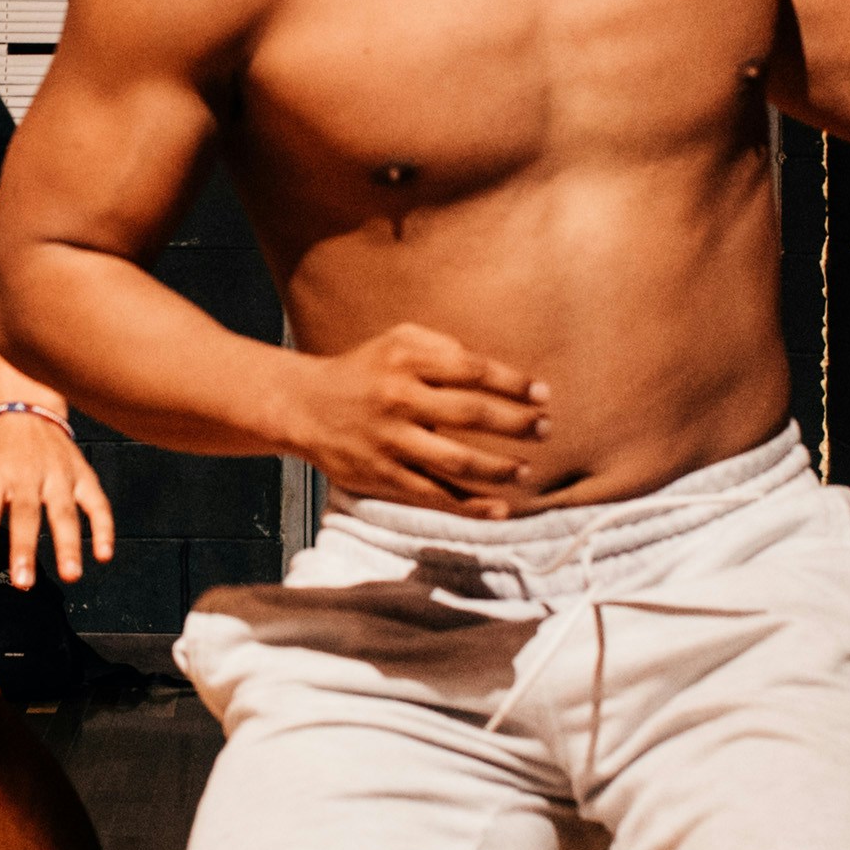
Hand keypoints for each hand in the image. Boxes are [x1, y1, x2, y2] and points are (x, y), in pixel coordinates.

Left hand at [0, 406, 116, 586]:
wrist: (25, 411)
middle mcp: (26, 473)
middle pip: (27, 513)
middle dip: (25, 548)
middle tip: (23, 582)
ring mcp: (59, 473)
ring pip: (65, 510)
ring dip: (69, 544)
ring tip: (70, 576)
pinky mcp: (83, 475)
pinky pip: (97, 503)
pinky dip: (104, 528)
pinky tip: (104, 554)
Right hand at [281, 324, 551, 510]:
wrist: (304, 406)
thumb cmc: (364, 370)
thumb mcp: (397, 340)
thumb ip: (443, 347)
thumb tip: (496, 374)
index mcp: (405, 360)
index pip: (472, 371)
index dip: (514, 384)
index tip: (543, 395)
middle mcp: (398, 398)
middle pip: (471, 414)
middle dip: (516, 424)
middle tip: (545, 429)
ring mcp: (389, 440)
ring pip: (456, 460)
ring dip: (499, 468)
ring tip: (526, 470)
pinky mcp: (382, 476)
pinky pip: (434, 495)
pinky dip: (470, 506)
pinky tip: (500, 509)